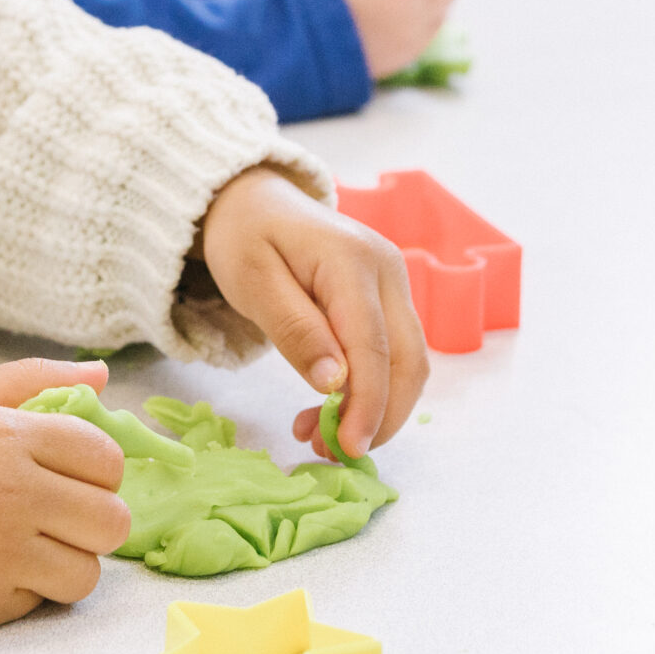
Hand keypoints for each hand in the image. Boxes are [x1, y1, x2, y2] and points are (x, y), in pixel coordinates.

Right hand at [0, 358, 131, 630]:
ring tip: (31, 546)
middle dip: (93, 518)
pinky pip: (42, 603)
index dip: (99, 469)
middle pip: (111, 521)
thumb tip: (102, 373)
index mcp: (8, 438)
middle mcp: (10, 496)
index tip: (74, 475)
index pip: (106, 458)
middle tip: (60, 515)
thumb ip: (31, 380)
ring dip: (67, 561)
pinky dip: (27, 590)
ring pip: (87, 572)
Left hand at [198, 167, 427, 460]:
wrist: (256, 201)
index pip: (373, 346)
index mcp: (351, 260)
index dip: (367, 404)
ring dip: (377, 409)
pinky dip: (372, 390)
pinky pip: (393, 354)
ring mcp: (393, 283)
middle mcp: (387, 269)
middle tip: (332, 451)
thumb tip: (335, 382)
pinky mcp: (388, 299)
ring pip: (408, 363)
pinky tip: (332, 407)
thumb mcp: (251, 281)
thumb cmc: (246, 238)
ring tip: (320, 433)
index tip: (348, 448)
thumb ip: (294, 330)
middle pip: (408, 360)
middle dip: (379, 416)